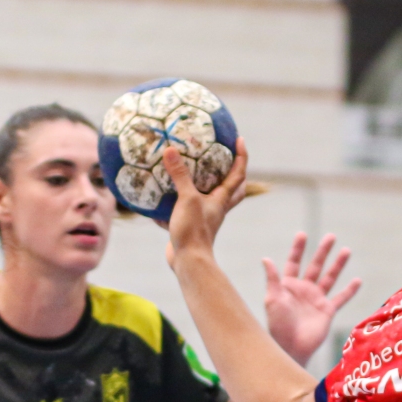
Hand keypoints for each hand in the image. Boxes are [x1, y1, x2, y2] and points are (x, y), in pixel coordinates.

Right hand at [163, 140, 249, 260]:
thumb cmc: (194, 231)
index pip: (237, 174)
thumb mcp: (187, 199)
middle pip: (232, 190)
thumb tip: (171, 150)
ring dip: (202, 187)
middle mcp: (216, 208)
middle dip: (232, 174)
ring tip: (190, 173)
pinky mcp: (189, 228)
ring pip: (208, 200)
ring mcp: (203, 219)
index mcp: (221, 200)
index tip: (239, 139)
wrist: (188, 262)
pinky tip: (159, 198)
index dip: (241, 156)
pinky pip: (183, 212)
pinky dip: (174, 204)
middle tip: (226, 159)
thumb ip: (180, 175)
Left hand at [263, 233, 361, 363]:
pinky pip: (341, 298)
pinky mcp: (327, 310)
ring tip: (346, 250)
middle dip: (322, 251)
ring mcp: (316, 299)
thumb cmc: (278, 325)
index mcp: (288, 286)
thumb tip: (266, 258)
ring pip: (329, 278)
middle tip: (331, 236)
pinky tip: (357, 280)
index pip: (294, 262)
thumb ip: (272, 279)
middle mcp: (304, 290)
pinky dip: (350, 290)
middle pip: (315, 266)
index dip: (298, 249)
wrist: (291, 347)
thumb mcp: (272, 299)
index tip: (303, 234)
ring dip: (338, 265)